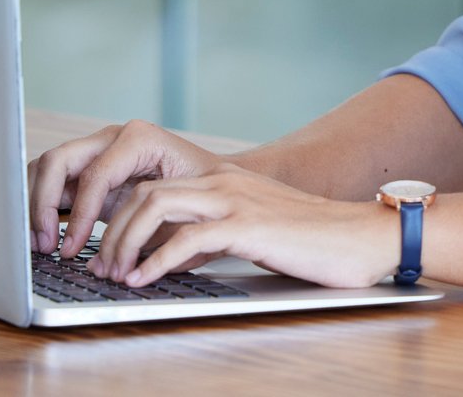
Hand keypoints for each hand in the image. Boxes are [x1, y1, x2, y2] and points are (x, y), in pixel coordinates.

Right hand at [27, 119, 225, 256]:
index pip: (94, 174)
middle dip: (43, 204)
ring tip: (40, 245)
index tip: (71, 249)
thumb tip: (112, 266)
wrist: (213, 181)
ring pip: (46, 168)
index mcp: (139, 139)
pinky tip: (44, 238)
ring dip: (35, 205)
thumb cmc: (204, 193)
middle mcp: (112, 139)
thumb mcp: (185, 210)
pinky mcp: (86, 170)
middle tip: (44, 245)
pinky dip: (40, 206)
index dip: (79, 214)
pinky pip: (51, 181)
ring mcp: (96, 151)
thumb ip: (151, 234)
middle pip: (58, 160)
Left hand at [88, 164, 401, 289]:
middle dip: (109, 231)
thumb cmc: (313, 241)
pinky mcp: (249, 226)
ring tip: (115, 275)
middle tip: (98, 267)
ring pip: (155, 206)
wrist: (364, 236)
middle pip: (143, 192)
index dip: (118, 216)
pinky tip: (145, 281)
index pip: (151, 183)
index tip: (102, 250)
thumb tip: (171, 257)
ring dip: (124, 243)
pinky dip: (157, 261)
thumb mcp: (254, 228)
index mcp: (223, 180)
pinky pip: (188, 238)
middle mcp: (224, 182)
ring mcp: (236, 201)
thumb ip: (215, 231)